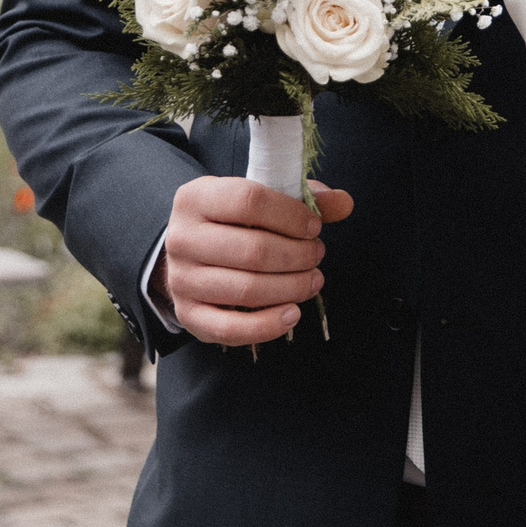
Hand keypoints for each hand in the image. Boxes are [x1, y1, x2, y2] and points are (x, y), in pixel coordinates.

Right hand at [150, 175, 355, 345]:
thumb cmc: (230, 221)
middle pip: (252, 250)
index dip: (291, 216)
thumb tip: (344, 203)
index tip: (314, 226)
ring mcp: (181, 280)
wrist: (188, 253)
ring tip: (312, 280)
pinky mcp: (188, 315)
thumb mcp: (258, 198)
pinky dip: (268, 325)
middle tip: (317, 255)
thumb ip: (301, 197)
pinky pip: (230, 329)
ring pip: (247, 290)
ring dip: (291, 288)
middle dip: (297, 255)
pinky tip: (293, 312)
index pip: (250, 202)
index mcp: (196, 198)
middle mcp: (182, 238)